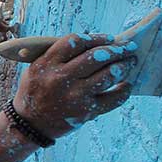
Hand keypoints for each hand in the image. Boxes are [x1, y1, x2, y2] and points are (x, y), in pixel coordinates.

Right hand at [12, 33, 134, 139]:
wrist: (31, 124)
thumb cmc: (37, 90)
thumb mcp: (36, 68)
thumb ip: (58, 54)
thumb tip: (93, 42)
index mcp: (46, 64)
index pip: (76, 42)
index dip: (97, 38)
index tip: (110, 38)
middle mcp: (61, 79)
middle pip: (96, 56)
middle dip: (117, 49)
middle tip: (128, 47)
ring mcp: (75, 96)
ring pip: (108, 75)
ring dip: (124, 66)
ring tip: (130, 62)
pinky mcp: (86, 112)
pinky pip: (113, 99)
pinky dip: (124, 91)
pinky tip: (127, 85)